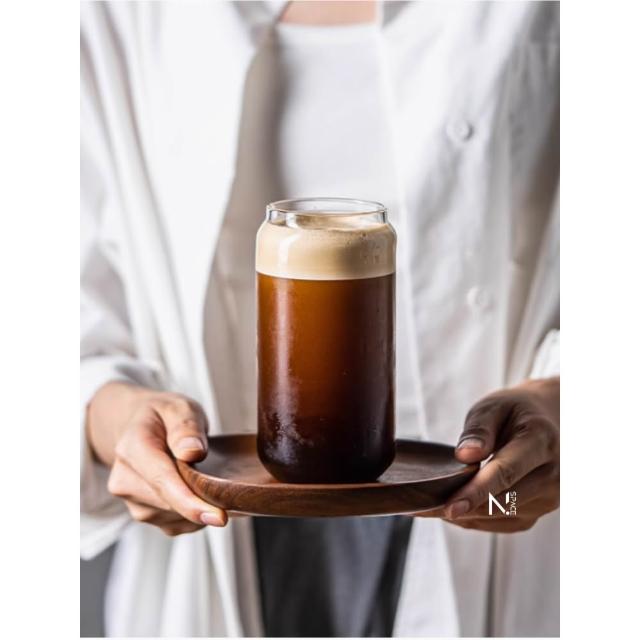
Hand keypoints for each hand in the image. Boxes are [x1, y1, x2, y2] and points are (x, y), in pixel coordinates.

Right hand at [86, 382, 226, 535]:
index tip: (219, 516)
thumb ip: (186, 427)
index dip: (190, 502)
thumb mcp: (180, 407)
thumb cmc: (164, 416)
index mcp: (131, 447)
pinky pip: (176, 524)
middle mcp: (124, 479)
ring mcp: (131, 501)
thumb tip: (192, 452)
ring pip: (174, 517)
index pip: (161, 480)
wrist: (142, 427)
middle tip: (224, 482)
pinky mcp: (144, 514)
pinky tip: (199, 493)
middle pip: (169, 503)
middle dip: (201, 500)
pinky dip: (194, 514)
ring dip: (197, 505)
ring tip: (205, 478)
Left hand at [420, 377, 558, 532]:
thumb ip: (479, 430)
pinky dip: (478, 518)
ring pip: (502, 516)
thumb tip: (465, 456)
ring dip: (467, 515)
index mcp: (541, 441)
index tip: (451, 507)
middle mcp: (553, 475)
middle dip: (463, 507)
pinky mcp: (540, 511)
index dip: (477, 492)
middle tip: (421, 507)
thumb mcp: (495, 405)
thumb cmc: (516, 410)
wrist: (551, 421)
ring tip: (430, 506)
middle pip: (503, 501)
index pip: (506, 472)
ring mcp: (551, 498)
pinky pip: (505, 522)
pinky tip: (456, 507)